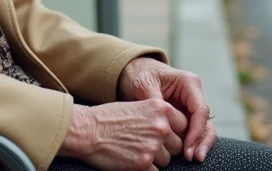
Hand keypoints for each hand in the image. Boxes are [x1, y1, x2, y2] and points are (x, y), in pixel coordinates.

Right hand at [59, 101, 186, 169]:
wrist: (87, 130)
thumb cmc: (107, 118)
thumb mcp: (137, 107)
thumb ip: (157, 116)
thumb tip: (171, 130)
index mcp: (160, 108)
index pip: (184, 125)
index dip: (174, 132)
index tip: (166, 136)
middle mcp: (160, 126)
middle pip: (177, 145)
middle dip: (165, 148)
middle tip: (145, 144)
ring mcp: (153, 146)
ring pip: (167, 161)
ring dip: (155, 159)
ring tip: (135, 150)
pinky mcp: (143, 163)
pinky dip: (145, 169)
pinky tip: (132, 159)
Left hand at [118, 58, 217, 162]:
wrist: (134, 73)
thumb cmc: (140, 74)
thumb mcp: (144, 84)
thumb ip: (155, 101)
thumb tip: (163, 122)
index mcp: (188, 83)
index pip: (200, 109)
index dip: (196, 131)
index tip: (187, 147)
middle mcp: (193, 95)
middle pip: (206, 121)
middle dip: (201, 141)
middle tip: (192, 157)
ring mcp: (190, 107)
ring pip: (203, 129)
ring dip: (199, 145)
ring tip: (192, 159)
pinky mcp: (185, 117)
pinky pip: (193, 132)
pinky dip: (191, 144)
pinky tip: (186, 155)